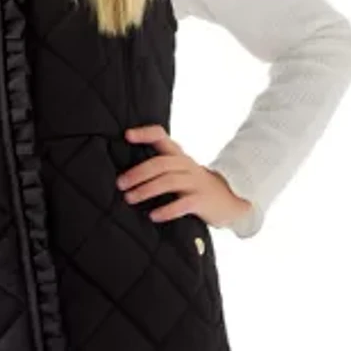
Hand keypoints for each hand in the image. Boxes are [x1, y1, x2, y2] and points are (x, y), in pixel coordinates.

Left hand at [116, 124, 252, 227]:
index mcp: (178, 156)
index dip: (144, 133)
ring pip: (169, 181)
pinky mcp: (202, 201)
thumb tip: (125, 175)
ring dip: (146, 190)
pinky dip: (167, 210)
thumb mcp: (181, 172)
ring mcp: (196, 183)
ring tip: (130, 198)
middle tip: (120, 184)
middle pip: (160, 163)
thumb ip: (160, 169)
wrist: (231, 202)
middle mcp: (187, 165)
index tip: (126, 135)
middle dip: (138, 173)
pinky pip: (184, 203)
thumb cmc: (196, 187)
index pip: (161, 136)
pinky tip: (153, 216)